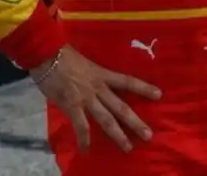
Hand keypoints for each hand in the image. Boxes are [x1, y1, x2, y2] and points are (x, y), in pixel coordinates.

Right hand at [32, 45, 160, 152]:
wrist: (47, 55)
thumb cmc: (63, 55)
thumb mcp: (84, 62)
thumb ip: (92, 74)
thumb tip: (95, 82)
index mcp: (102, 74)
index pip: (128, 81)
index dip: (144, 87)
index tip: (159, 95)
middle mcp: (98, 87)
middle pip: (121, 107)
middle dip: (136, 122)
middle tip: (149, 135)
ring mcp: (86, 98)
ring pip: (107, 120)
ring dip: (118, 135)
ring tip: (128, 147)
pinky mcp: (72, 106)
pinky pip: (81, 126)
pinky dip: (84, 139)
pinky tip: (86, 150)